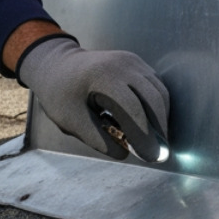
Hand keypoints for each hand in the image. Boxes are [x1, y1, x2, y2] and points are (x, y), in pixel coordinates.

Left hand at [16, 36, 169, 160]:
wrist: (56, 65)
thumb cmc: (60, 94)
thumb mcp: (71, 120)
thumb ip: (97, 139)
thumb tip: (125, 153)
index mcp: (103, 77)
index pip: (133, 108)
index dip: (144, 135)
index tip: (149, 157)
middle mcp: (123, 64)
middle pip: (154, 98)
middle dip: (159, 128)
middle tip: (157, 154)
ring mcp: (132, 61)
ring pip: (159, 91)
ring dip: (161, 117)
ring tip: (155, 141)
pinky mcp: (136, 62)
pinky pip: (155, 85)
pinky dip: (157, 106)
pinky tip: (151, 123)